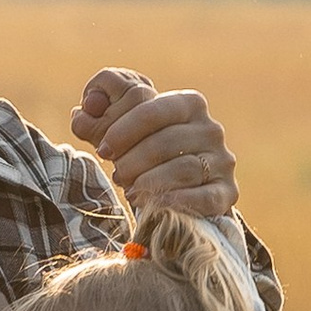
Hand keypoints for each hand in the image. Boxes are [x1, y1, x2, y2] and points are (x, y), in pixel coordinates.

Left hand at [70, 67, 237, 220]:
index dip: (123, 130)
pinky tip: (152, 206)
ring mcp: (222, 161)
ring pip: (183, 168)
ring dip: (150, 182)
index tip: (103, 150)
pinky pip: (204, 197)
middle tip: (117, 175)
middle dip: (134, 160)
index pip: (153, 109)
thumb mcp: (121, 133)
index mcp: (189, 104)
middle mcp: (211, 129)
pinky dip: (175, 201)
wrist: (181, 190)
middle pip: (167, 141)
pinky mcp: (227, 192)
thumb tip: (82, 109)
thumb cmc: (145, 155)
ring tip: (131, 192)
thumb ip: (97, 117)